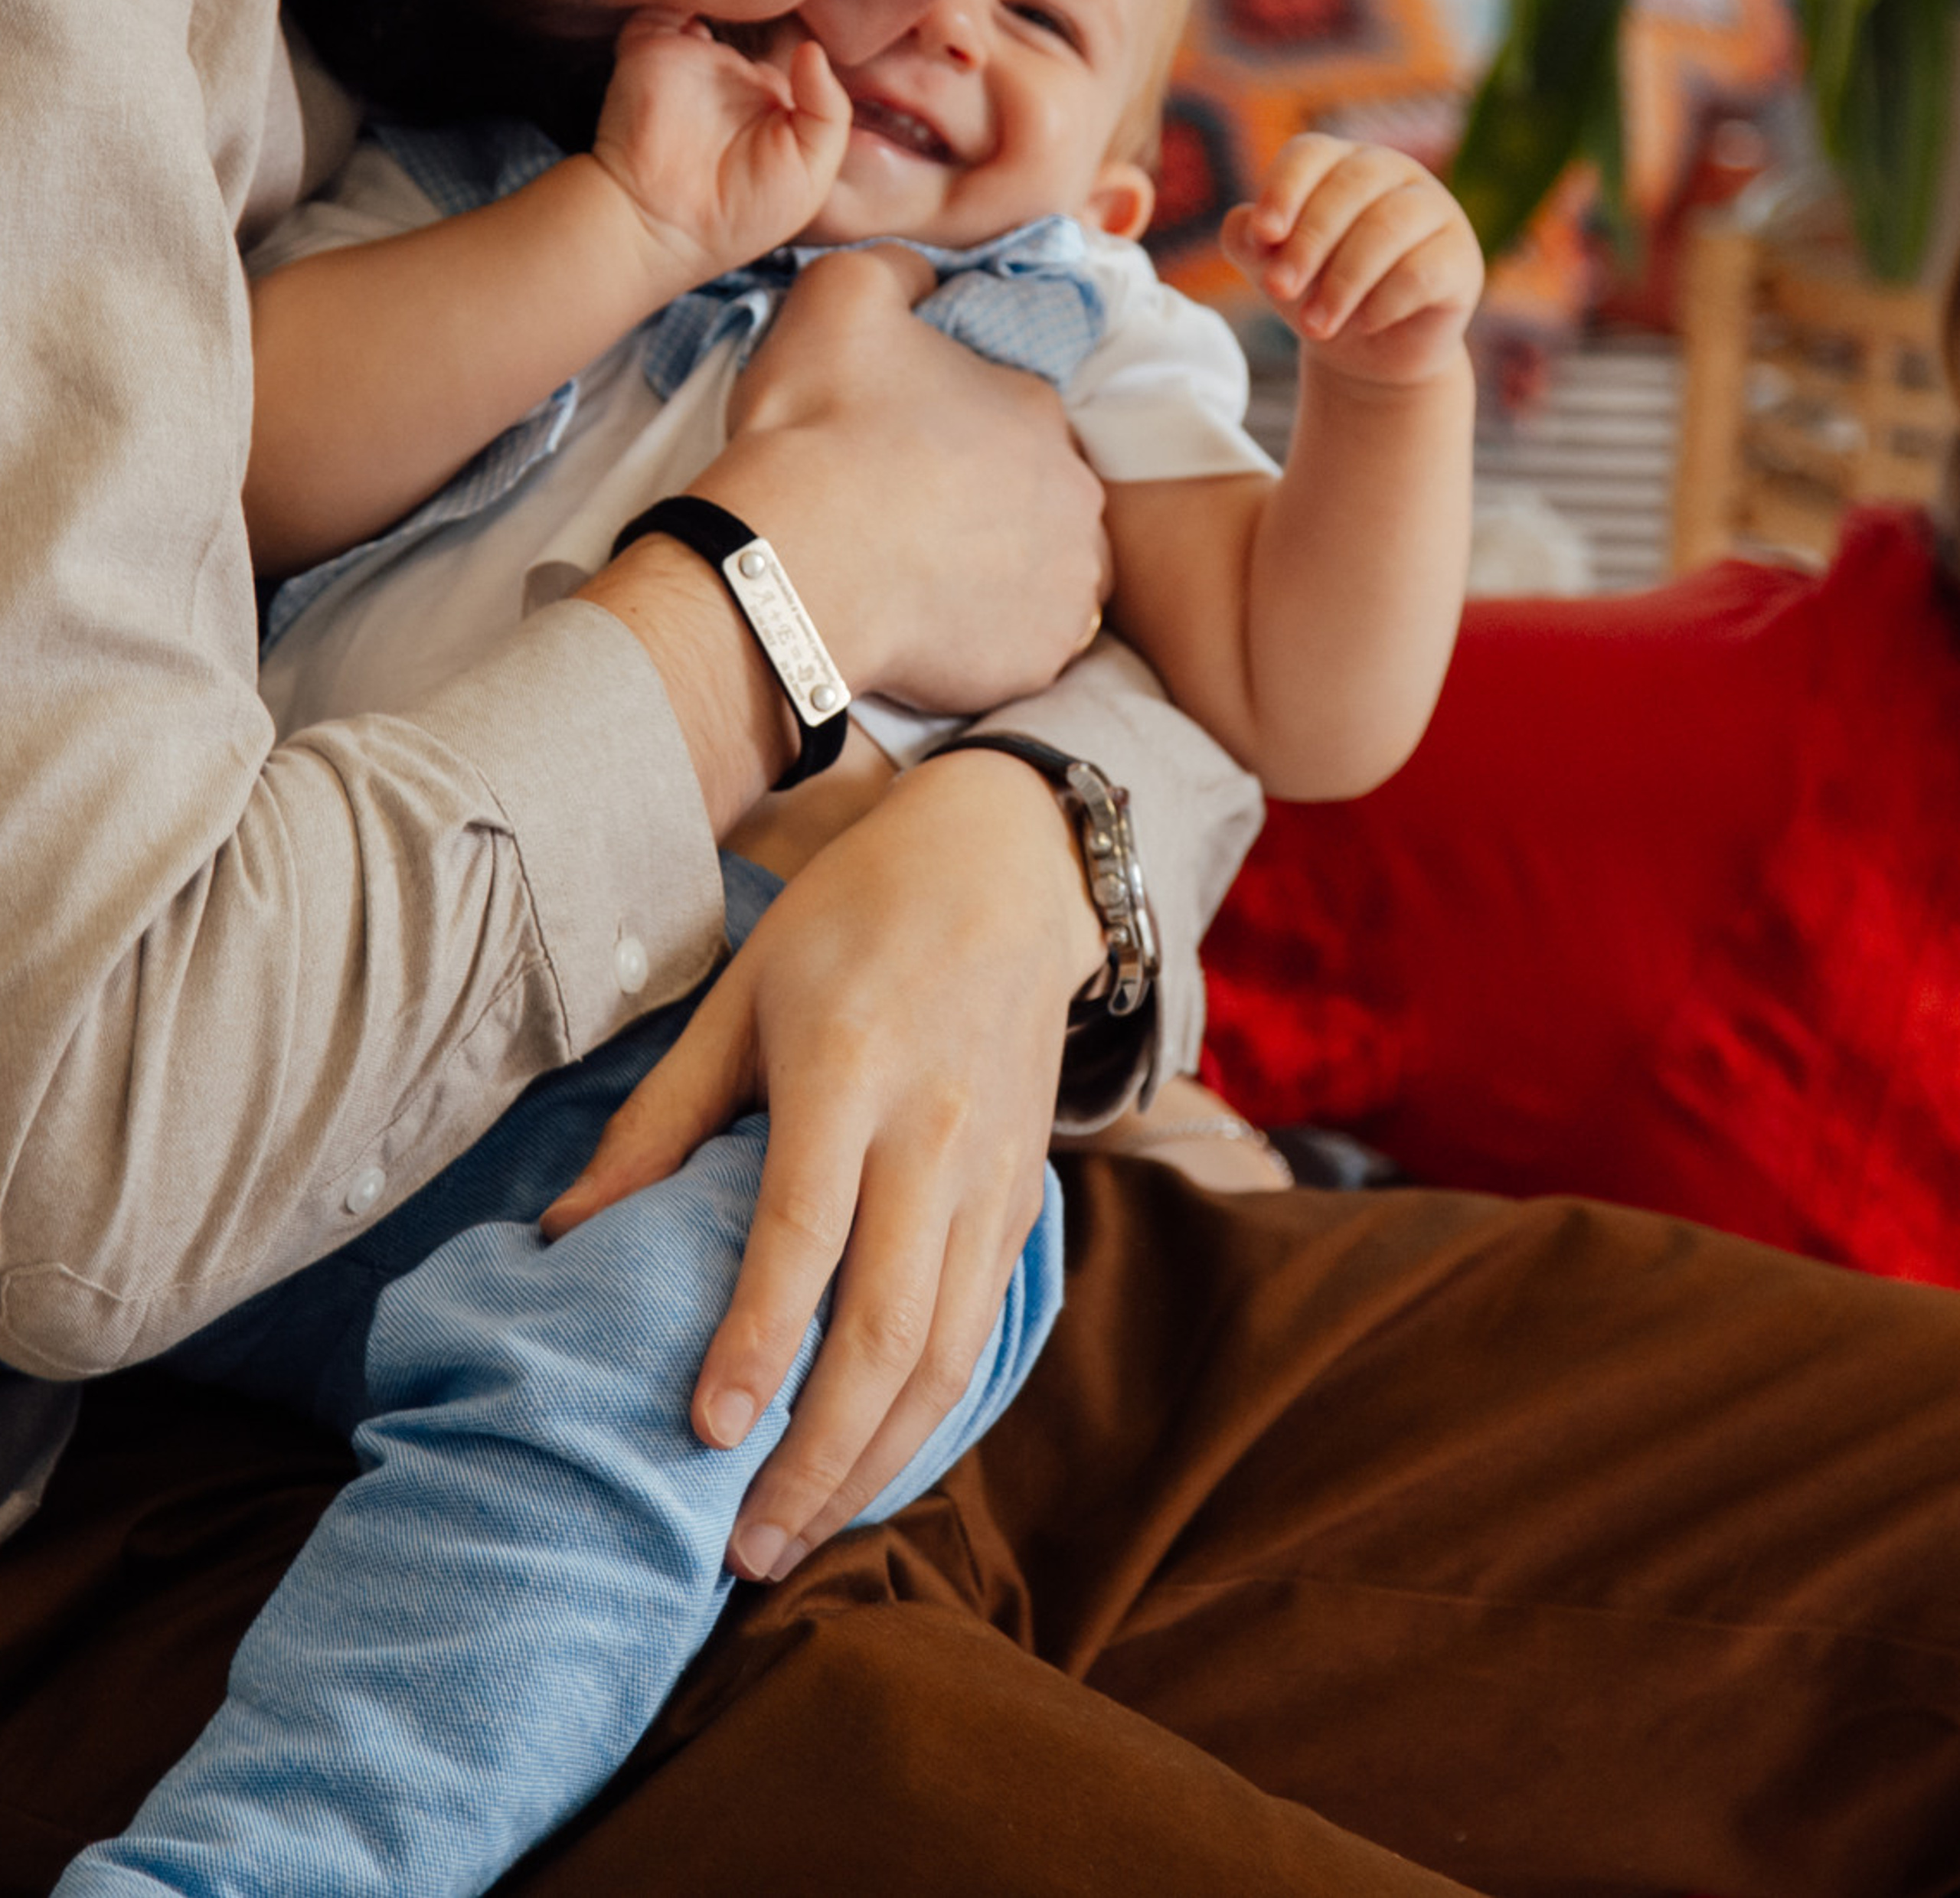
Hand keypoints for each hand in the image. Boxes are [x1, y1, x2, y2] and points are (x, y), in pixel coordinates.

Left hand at [541, 750, 1103, 1578]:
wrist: (1003, 868)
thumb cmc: (849, 919)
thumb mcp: (740, 991)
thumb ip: (661, 1119)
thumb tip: (564, 1235)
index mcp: (848, 1068)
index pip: (804, 1230)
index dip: (756, 1339)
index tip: (701, 1431)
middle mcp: (932, 1132)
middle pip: (887, 1325)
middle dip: (815, 1453)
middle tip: (741, 1546)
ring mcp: (992, 1173)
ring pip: (948, 1351)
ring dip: (873, 1461)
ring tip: (794, 1536)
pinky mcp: (1023, 1199)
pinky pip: (980, 1330)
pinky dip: (928, 1415)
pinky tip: (865, 1465)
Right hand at [588, 14, 850, 297]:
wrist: (661, 223)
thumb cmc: (741, 213)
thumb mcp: (811, 172)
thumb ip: (828, 109)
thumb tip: (810, 48)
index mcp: (773, 103)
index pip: (795, 53)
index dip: (806, 37)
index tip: (829, 13)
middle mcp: (732, 77)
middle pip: (757, 17)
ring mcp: (693, 59)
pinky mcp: (650, 48)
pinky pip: (663, 0)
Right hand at [703, 249, 1110, 709]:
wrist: (793, 561)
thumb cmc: (817, 426)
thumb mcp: (844, 294)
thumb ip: (899, 267)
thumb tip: (927, 271)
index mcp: (1039, 409)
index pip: (1015, 415)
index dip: (957, 433)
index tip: (903, 454)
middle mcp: (1077, 497)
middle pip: (1038, 496)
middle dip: (988, 505)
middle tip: (909, 520)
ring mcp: (1066, 585)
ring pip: (1043, 572)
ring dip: (999, 572)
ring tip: (922, 578)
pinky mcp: (1038, 660)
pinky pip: (1023, 647)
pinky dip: (986, 641)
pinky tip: (929, 627)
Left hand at [1222, 136, 1482, 389]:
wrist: (1369, 354)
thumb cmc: (1316, 293)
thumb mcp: (1272, 268)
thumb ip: (1248, 241)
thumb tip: (1247, 225)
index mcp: (1339, 163)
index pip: (1309, 154)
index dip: (1283, 189)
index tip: (1263, 235)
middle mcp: (1391, 173)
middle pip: (1349, 187)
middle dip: (1308, 242)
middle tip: (1279, 291)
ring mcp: (1434, 210)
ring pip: (1388, 225)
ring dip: (1343, 280)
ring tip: (1315, 325)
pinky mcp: (1461, 257)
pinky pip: (1423, 270)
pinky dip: (1385, 301)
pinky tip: (1364, 324)